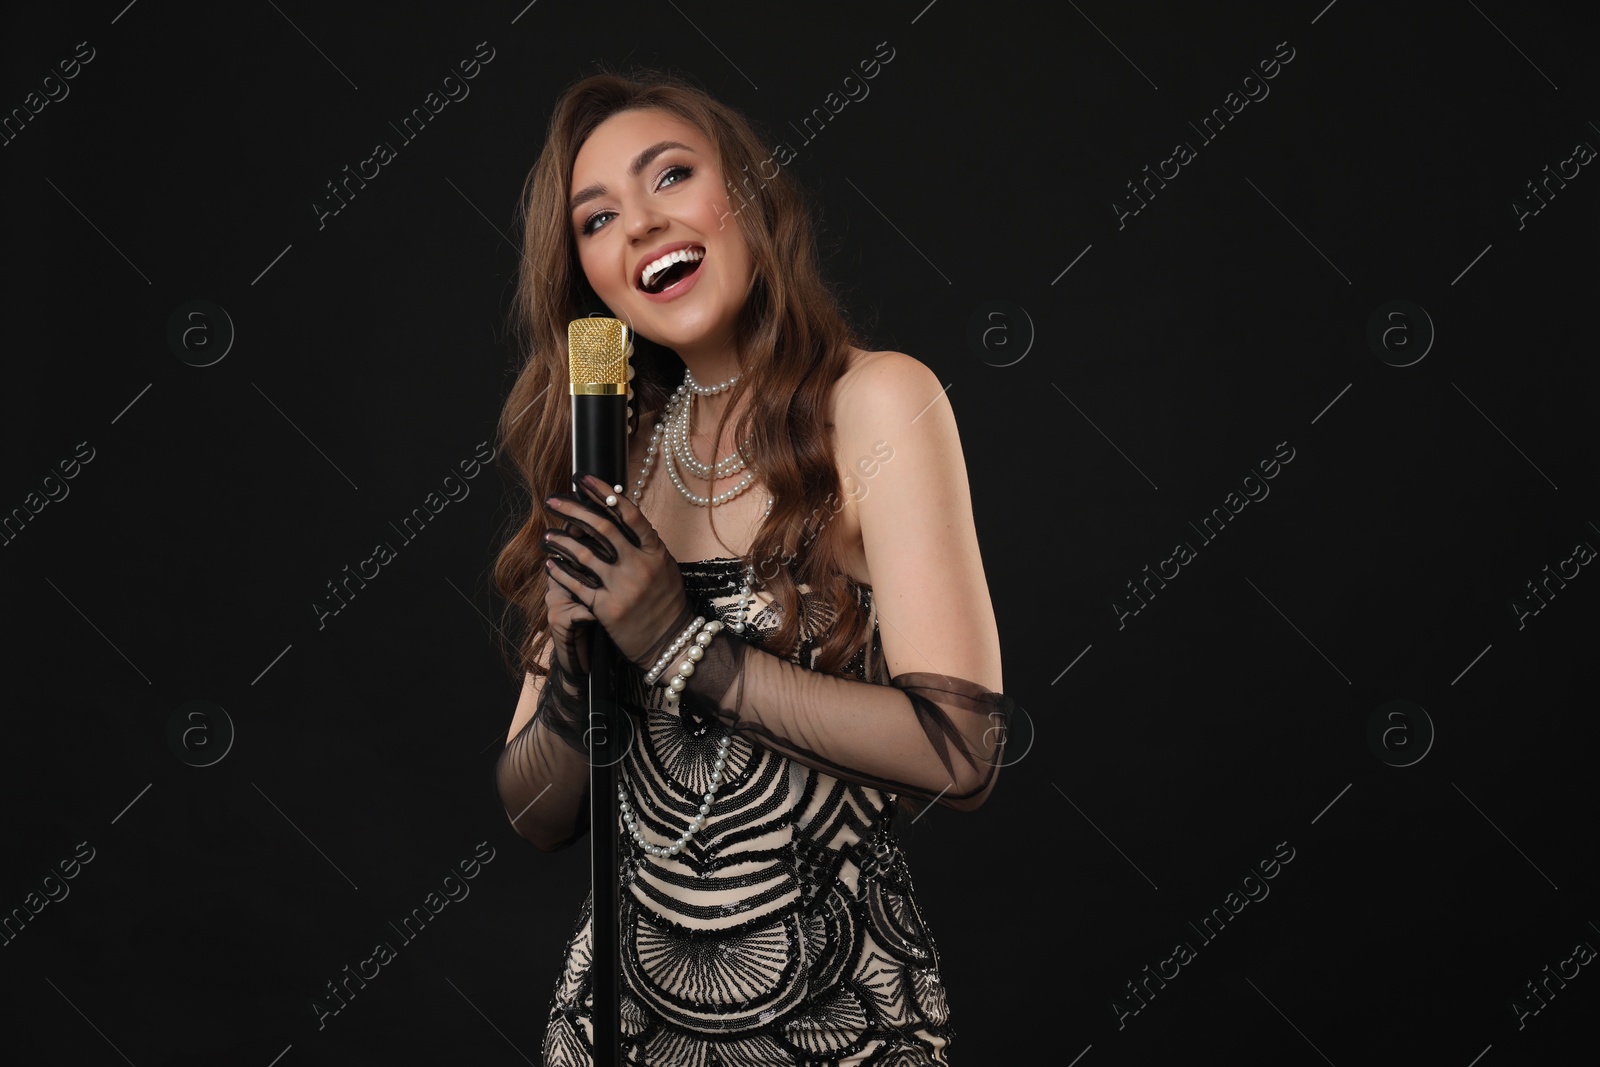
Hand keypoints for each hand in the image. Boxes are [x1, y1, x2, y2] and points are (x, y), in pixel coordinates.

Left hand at [539, 473, 692, 668]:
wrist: (671, 643)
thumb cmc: (666, 603)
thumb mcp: (663, 567)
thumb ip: (644, 544)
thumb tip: (620, 515)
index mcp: (655, 551)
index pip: (628, 513)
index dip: (603, 493)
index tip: (583, 478)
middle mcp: (639, 565)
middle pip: (601, 527)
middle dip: (572, 509)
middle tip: (553, 499)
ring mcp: (622, 587)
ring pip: (583, 554)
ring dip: (560, 540)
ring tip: (547, 534)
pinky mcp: (607, 608)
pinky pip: (577, 584)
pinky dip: (561, 571)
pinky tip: (550, 563)